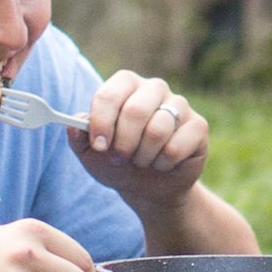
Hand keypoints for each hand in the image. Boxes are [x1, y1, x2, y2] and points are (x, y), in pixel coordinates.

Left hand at [75, 72, 211, 215]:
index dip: (101, 122)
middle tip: (119, 159)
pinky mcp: (198, 125)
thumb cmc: (118, 162)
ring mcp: (179, 105)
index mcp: (125, 86)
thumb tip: (73, 124)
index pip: (110, 94)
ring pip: (157, 131)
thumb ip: (79, 137)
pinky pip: (176, 146)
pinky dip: (163, 163)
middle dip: (123, 143)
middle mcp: (154, 88)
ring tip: (142, 161)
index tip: (98, 146)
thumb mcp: (91, 154)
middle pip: (135, 110)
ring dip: (143, 156)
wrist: (148, 186)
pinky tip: (162, 163)